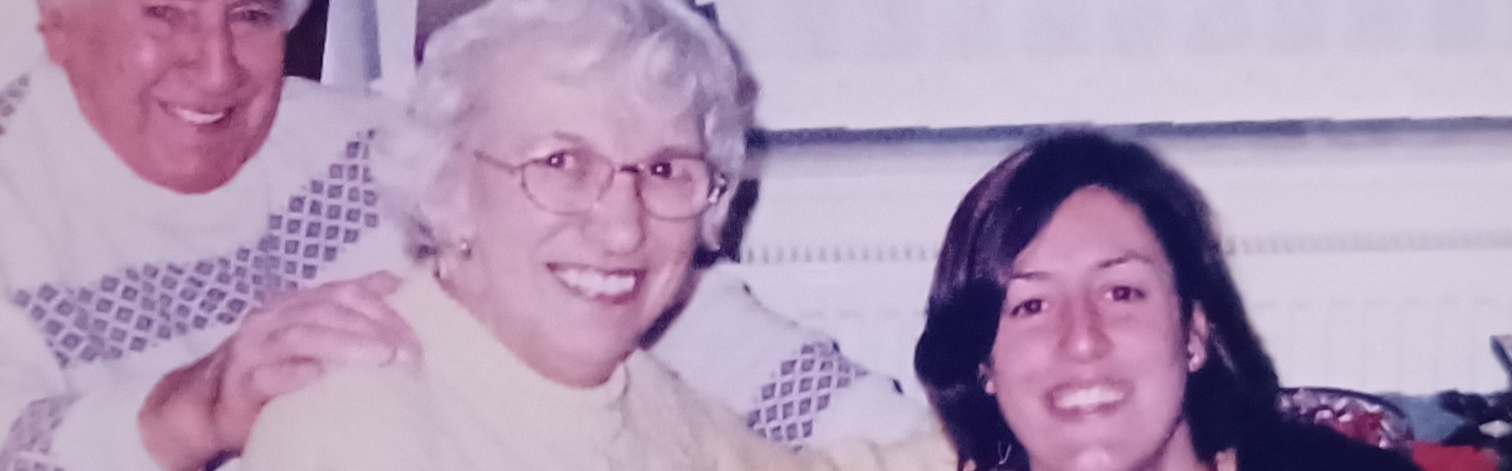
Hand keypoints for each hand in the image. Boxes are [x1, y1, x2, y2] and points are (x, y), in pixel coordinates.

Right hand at [137, 271, 419, 470]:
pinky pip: (268, 375)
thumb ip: (347, 308)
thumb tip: (393, 282)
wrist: (209, 402)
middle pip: (329, 311)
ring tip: (380, 357)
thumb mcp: (312, 330)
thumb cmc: (274, 365)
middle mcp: (274, 318)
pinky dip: (295, 373)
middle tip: (407, 354)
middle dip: (374, 328)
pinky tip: (319, 375)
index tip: (415, 336)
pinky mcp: (242, 383)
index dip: (383, 309)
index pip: (345, 293)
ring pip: (302, 336)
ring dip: (346, 345)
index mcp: (296, 303)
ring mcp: (255, 348)